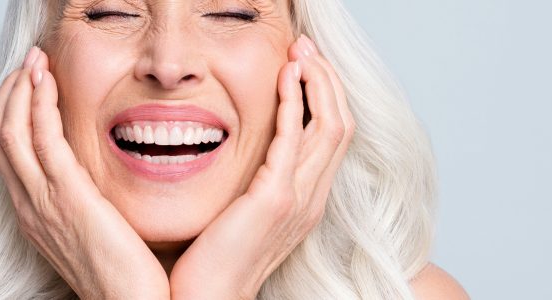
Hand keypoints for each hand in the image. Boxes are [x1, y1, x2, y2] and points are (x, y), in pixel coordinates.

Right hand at [0, 47, 170, 299]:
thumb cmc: (123, 276)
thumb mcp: (93, 230)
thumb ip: (83, 201)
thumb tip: (91, 177)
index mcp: (33, 213)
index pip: (4, 152)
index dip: (10, 111)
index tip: (29, 83)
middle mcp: (29, 206)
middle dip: (9, 92)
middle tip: (29, 63)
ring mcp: (42, 202)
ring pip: (10, 133)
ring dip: (20, 89)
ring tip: (35, 62)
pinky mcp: (67, 198)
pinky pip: (42, 141)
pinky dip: (41, 105)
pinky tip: (50, 84)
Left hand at [168, 36, 355, 298]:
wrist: (209, 299)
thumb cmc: (214, 261)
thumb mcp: (243, 213)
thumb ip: (254, 182)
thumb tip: (246, 154)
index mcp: (308, 200)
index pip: (333, 136)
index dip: (326, 96)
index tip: (306, 65)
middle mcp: (312, 198)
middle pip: (342, 124)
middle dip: (328, 79)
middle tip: (308, 47)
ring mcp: (299, 198)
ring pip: (330, 125)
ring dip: (318, 81)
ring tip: (302, 52)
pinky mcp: (275, 198)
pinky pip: (294, 138)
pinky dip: (294, 101)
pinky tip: (286, 77)